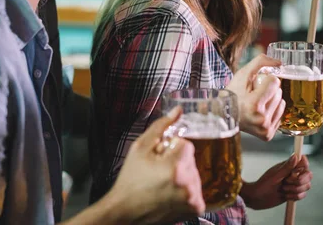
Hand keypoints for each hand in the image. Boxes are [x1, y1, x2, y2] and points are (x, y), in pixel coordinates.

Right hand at [106, 107, 204, 223]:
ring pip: (194, 173)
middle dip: (177, 162)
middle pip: (190, 159)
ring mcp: (193, 198)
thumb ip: (161, 127)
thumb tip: (178, 111)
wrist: (126, 211)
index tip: (158, 158)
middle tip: (157, 172)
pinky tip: (169, 193)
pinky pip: (196, 189)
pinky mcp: (195, 208)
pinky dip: (185, 189)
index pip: (186, 144)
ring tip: (162, 184)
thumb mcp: (140, 148)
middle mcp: (188, 183)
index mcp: (176, 166)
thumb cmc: (130, 180)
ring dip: (182, 175)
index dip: (170, 149)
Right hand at [227, 54, 284, 140]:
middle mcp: (261, 119)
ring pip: (282, 102)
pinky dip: (272, 110)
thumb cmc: (231, 94)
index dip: (265, 80)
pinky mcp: (268, 134)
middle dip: (268, 90)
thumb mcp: (242, 75)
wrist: (222, 115)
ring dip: (271, 99)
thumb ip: (260, 62)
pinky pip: (280, 114)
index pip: (275, 82)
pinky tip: (260, 111)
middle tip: (254, 94)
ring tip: (257, 103)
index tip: (255, 85)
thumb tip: (279, 62)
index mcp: (254, 105)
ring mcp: (265, 129)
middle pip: (279, 92)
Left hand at [241, 155, 312, 209]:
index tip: (294, 172)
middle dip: (299, 181)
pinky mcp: (294, 193)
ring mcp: (294, 184)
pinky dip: (294, 196)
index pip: (303, 162)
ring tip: (282, 189)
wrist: (258, 198)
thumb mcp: (275, 175)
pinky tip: (285, 196)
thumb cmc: (263, 184)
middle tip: (286, 182)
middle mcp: (293, 174)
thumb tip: (295, 155)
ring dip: (295, 189)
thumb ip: (287, 167)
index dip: (303, 167)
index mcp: (288, 166)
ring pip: (307, 186)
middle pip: (308, 175)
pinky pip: (302, 195)